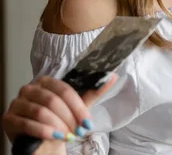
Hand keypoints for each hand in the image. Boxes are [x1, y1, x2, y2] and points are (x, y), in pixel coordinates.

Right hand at [2, 74, 117, 148]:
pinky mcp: (8, 119)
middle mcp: (29, 89)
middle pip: (53, 101)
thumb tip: (112, 76)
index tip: (88, 122)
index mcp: (46, 82)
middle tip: (78, 131)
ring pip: (41, 112)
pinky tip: (55, 137)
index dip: (78, 107)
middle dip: (69, 118)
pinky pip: (27, 124)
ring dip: (58, 126)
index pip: (64, 90)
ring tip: (67, 136)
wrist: (44, 142)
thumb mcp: (78, 107)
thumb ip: (94, 91)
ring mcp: (16, 103)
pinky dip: (44, 131)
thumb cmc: (61, 121)